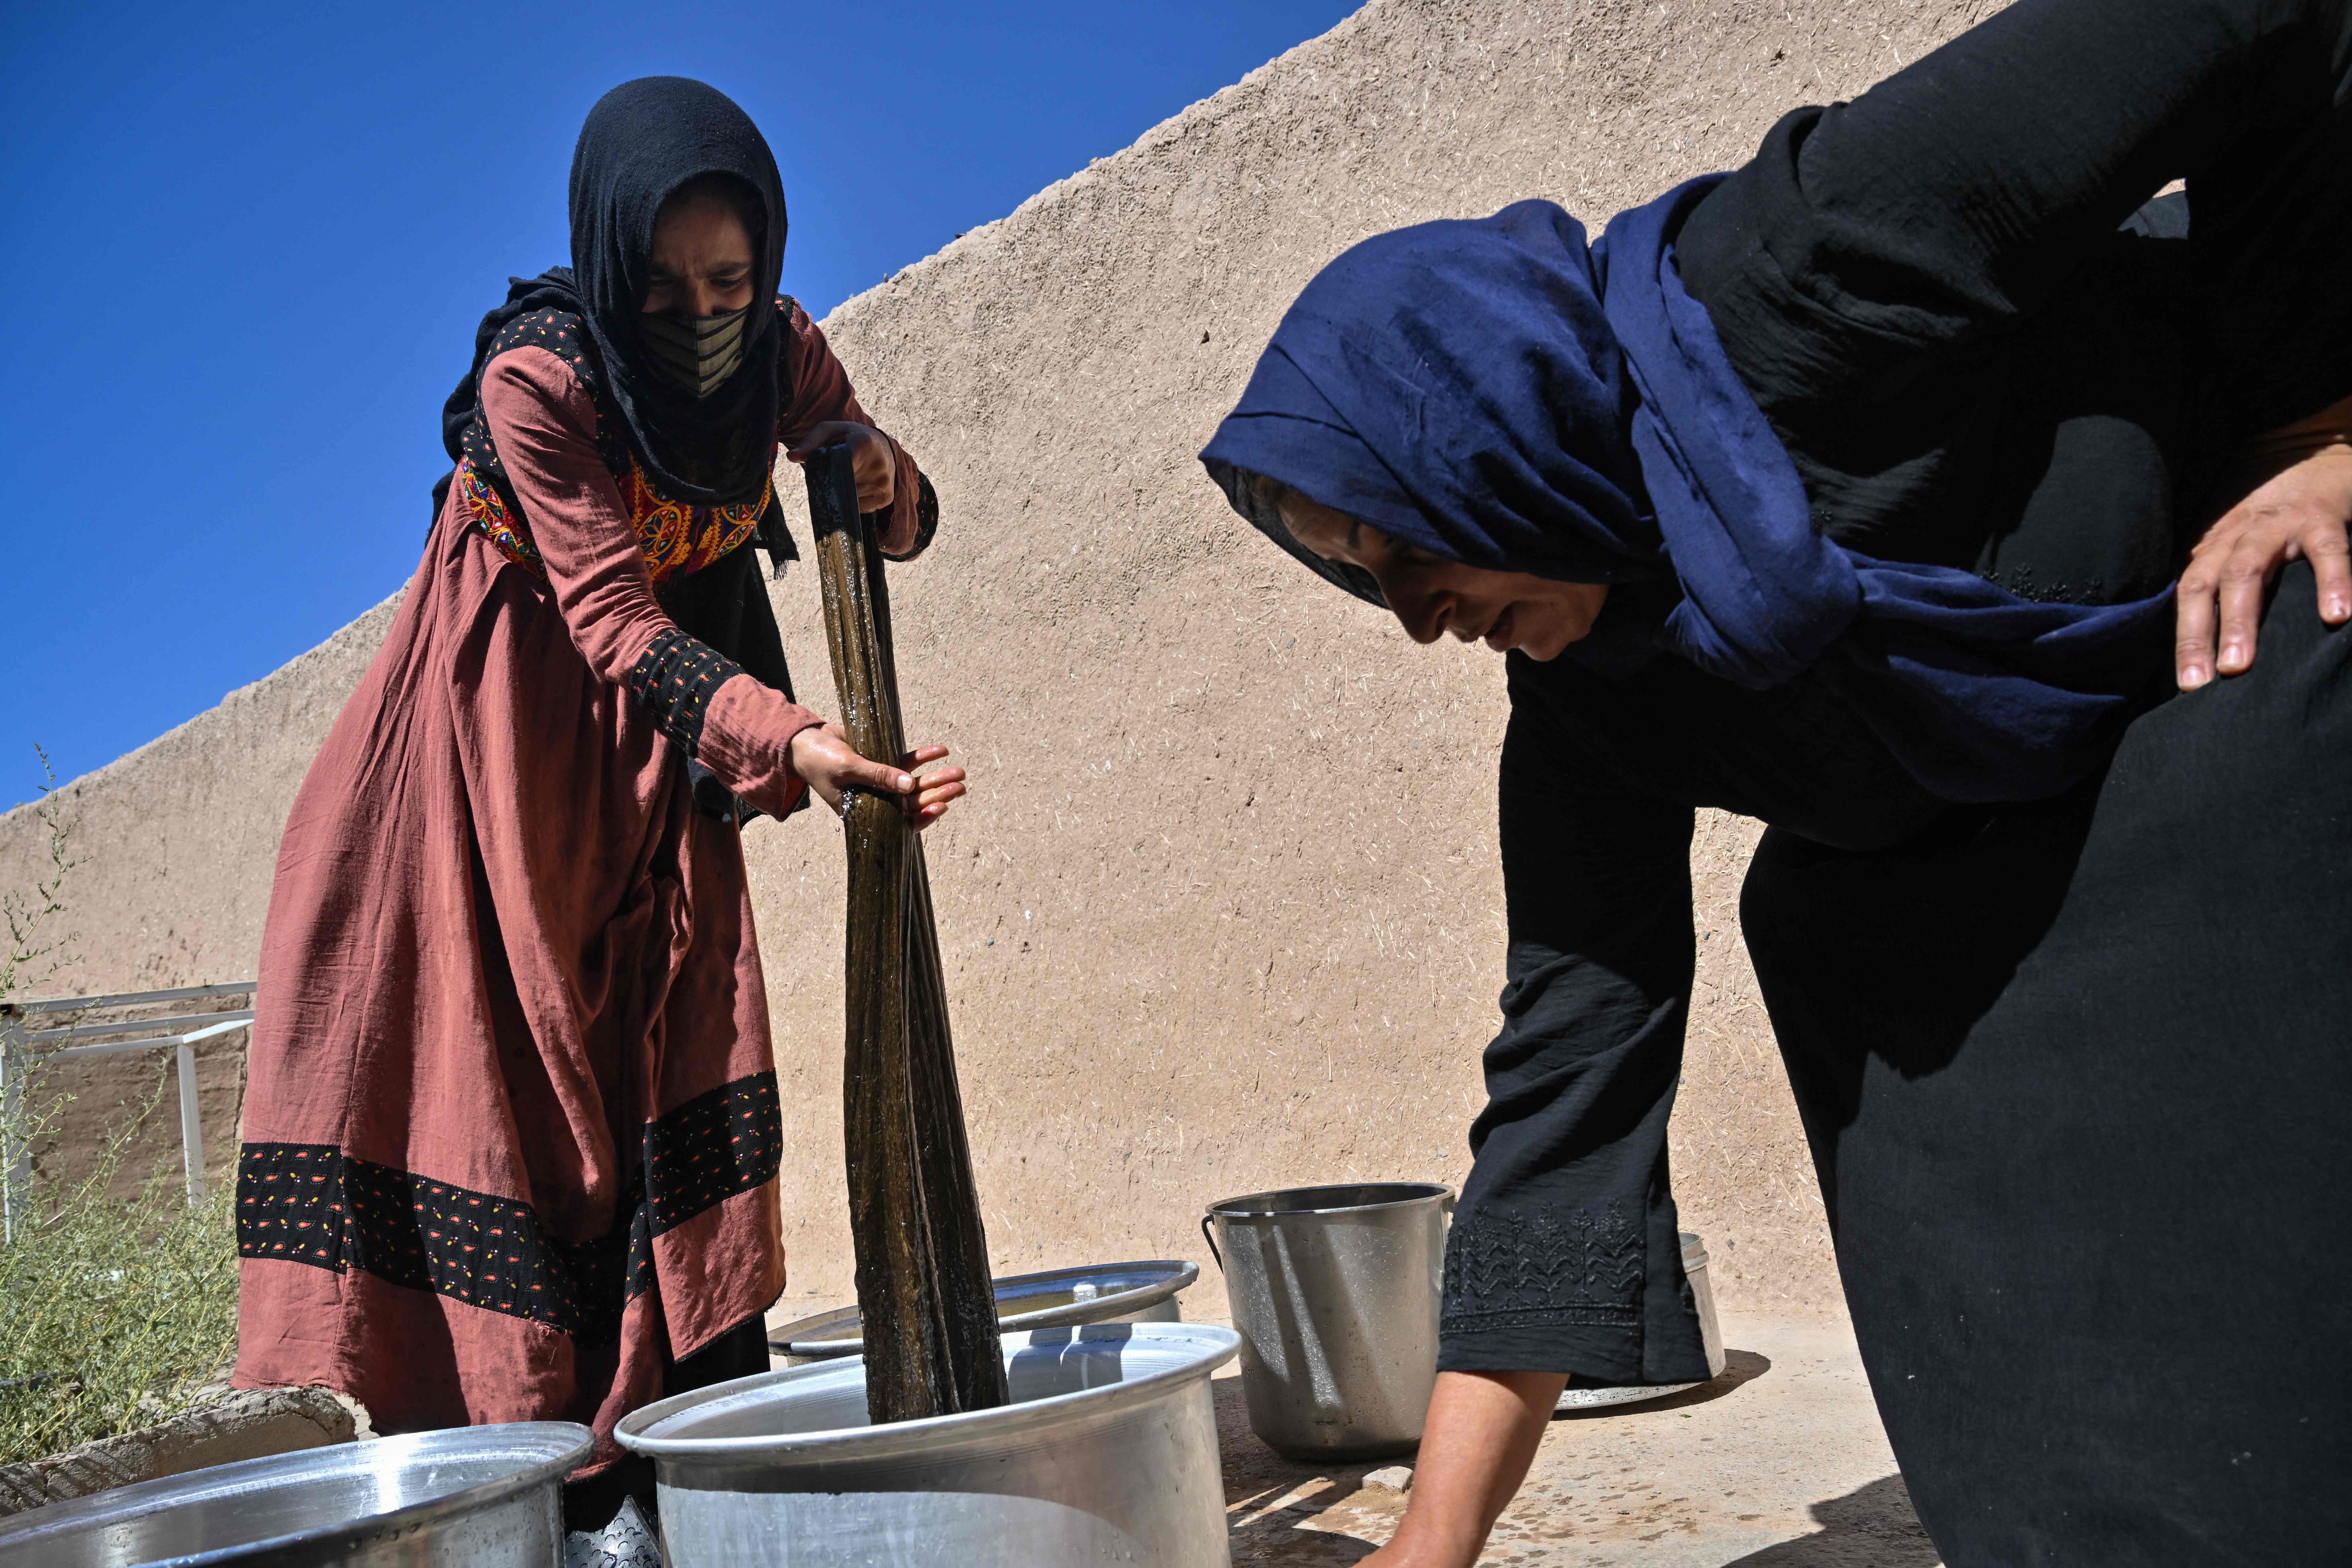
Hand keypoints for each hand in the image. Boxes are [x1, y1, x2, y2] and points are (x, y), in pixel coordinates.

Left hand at [785, 421, 896, 512]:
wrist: (883, 446)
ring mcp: (884, 484)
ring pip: (850, 498)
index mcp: (864, 444)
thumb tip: (791, 457)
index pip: (839, 466)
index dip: (827, 471)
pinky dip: (853, 499)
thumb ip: (811, 442)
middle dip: (834, 480)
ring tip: (849, 475)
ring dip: (843, 490)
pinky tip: (857, 484)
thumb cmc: (851, 437)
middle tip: (836, 470)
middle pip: (842, 484)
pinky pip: (860, 507)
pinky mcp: (886, 497)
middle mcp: (878, 465)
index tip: (824, 469)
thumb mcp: (830, 431)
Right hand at [786, 722, 965, 830]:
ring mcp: (880, 782)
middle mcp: (876, 801)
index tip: (943, 807)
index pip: (900, 821)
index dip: (923, 817)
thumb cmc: (819, 760)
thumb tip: (909, 785)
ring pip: (913, 784)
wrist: (804, 741)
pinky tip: (940, 750)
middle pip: (912, 801)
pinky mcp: (881, 762)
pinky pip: (906, 763)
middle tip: (961, 784)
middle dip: (938, 793)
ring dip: (936, 777)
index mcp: (864, 813)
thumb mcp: (847, 768)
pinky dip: (922, 757)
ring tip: (959, 771)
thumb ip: (878, 776)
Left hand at [2175, 444, 2351, 688]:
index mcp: (2217, 549)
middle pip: (2206, 585)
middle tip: (2204, 681)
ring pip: (2247, 569)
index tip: (2188, 685)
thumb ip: (2228, 587)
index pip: (2189, 595)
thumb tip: (2212, 647)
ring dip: (2241, 619)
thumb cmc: (2279, 523)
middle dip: (2199, 635)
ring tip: (2242, 664)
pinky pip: (2326, 551)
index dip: (2185, 638)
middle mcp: (2237, 536)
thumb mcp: (2245, 549)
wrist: (2319, 461)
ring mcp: (2278, 525)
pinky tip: (2336, 616)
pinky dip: (2332, 581)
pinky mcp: (2322, 519)